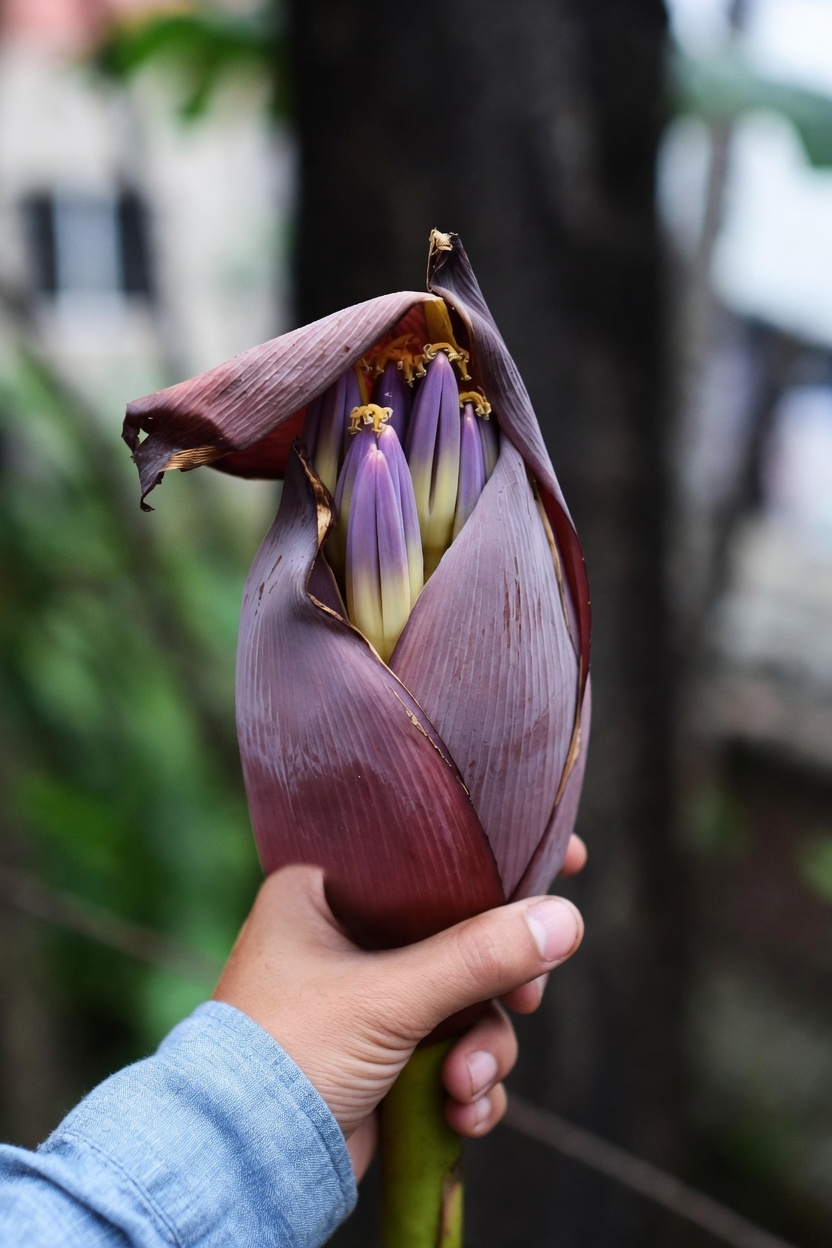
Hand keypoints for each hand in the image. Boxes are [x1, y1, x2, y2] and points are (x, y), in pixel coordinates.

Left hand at [213, 835, 584, 1178]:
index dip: (498, 861)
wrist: (241, 1163)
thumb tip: (565, 921)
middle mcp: (347, 936)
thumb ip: (477, 956)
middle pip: (462, 934)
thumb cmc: (291, 1053)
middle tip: (526, 996)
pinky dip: (467, 1084)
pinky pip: (453, 1052)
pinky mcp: (385, 1055)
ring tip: (462, 1084)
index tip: (565, 860)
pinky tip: (459, 1113)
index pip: (429, 856)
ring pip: (467, 1002)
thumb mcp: (388, 997)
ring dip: (482, 1048)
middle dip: (498, 982)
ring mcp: (367, 998)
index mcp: (326, 890)